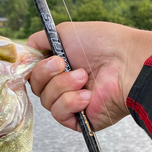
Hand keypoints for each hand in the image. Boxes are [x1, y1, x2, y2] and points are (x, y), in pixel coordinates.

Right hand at [27, 21, 151, 131]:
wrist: (125, 62)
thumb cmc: (102, 43)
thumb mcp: (64, 32)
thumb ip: (40, 39)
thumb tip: (25, 49)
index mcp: (61, 65)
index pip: (33, 72)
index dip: (31, 67)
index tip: (35, 59)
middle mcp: (65, 84)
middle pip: (35, 87)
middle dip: (46, 73)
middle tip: (63, 63)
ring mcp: (72, 103)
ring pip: (46, 101)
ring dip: (62, 86)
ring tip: (84, 77)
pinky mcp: (80, 120)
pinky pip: (59, 114)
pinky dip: (71, 102)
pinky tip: (87, 95)